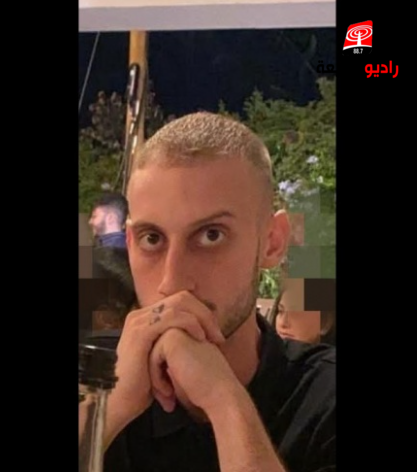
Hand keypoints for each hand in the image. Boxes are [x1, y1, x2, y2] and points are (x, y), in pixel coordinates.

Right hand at [108, 291, 224, 426]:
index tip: (215, 333)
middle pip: (181, 298)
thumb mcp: (159, 360)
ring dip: (202, 318)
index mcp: (146, 319)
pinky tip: (200, 337)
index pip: (179, 302)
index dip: (201, 313)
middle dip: (205, 313)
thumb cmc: (140, 387)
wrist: (118, 403)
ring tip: (213, 337)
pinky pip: (172, 317)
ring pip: (179, 304)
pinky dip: (190, 323)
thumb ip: (171, 344)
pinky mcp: (141, 332)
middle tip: (218, 335)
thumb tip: (195, 340)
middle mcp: (141, 315)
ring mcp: (140, 321)